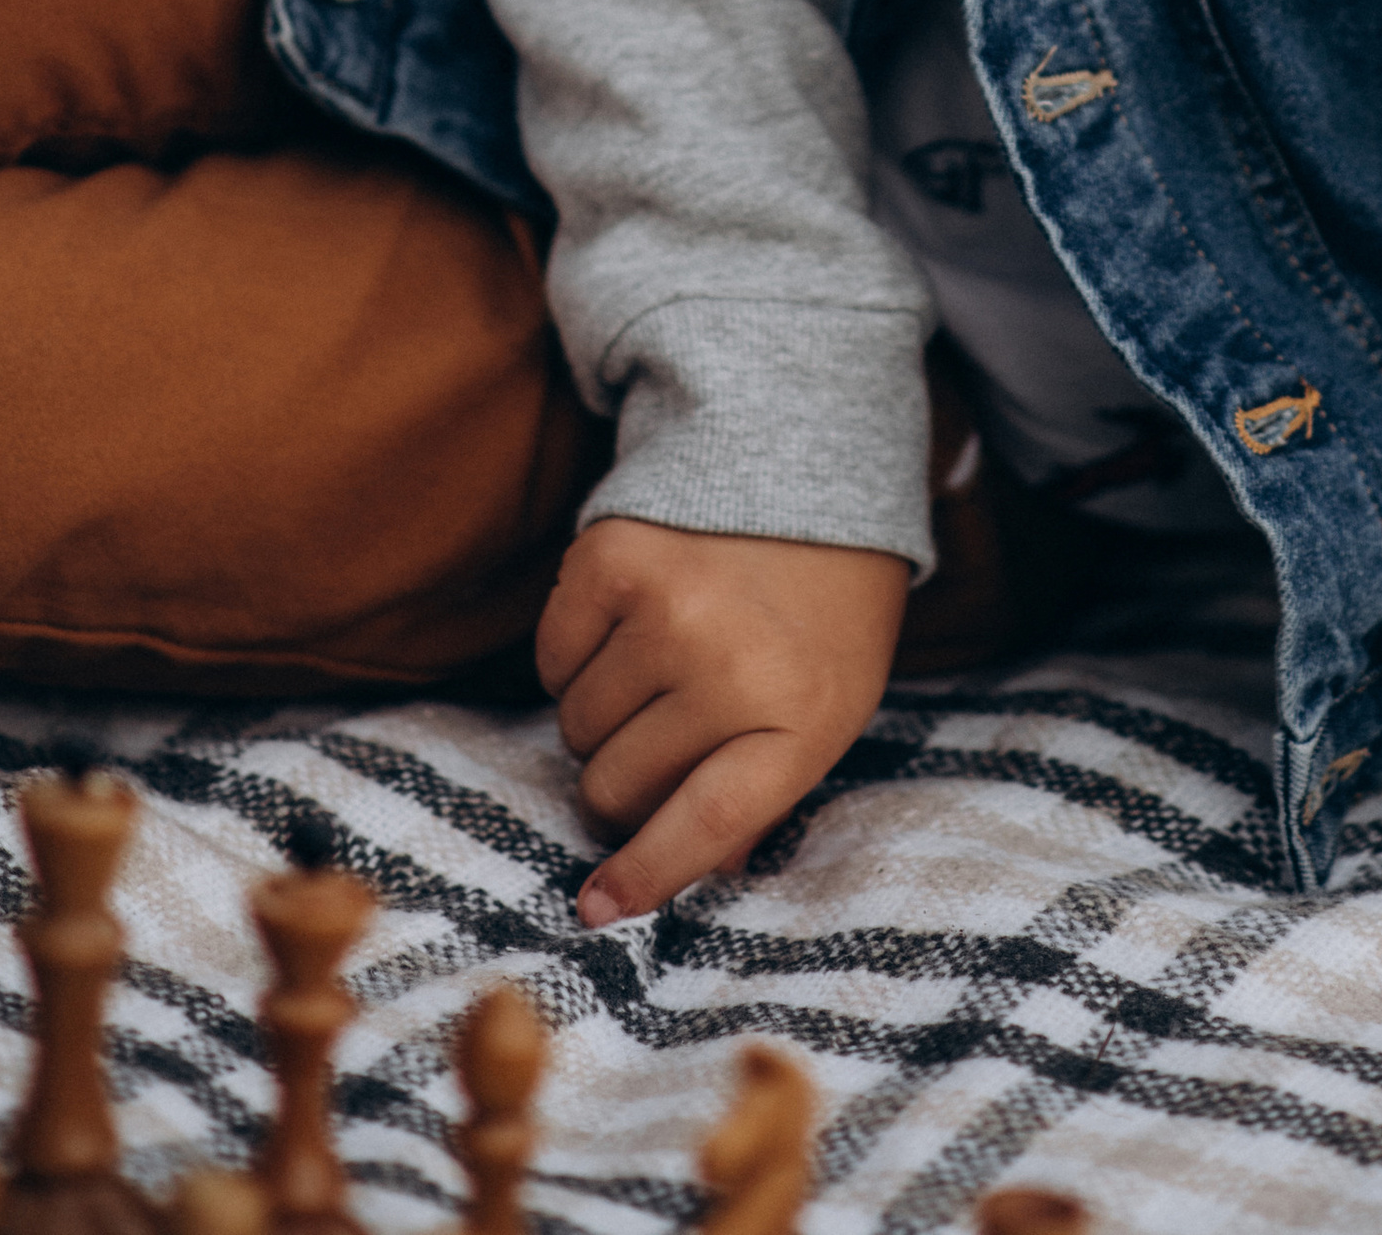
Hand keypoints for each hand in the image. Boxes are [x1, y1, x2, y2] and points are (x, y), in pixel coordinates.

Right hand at [536, 516, 909, 926]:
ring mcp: (667, 608)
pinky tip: (628, 627)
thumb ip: (764, 796)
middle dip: (621, 782)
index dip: (644, 876)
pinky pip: (552, 658)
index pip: (705, 825)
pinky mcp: (612, 558)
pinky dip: (574, 658)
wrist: (808, 472)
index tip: (598, 908)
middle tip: (659, 739)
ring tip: (657, 669)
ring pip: (577, 725)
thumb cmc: (822, 612)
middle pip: (616, 784)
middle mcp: (730, 666)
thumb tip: (687, 876)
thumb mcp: (828, 712)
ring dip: (601, 716)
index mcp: (799, 718)